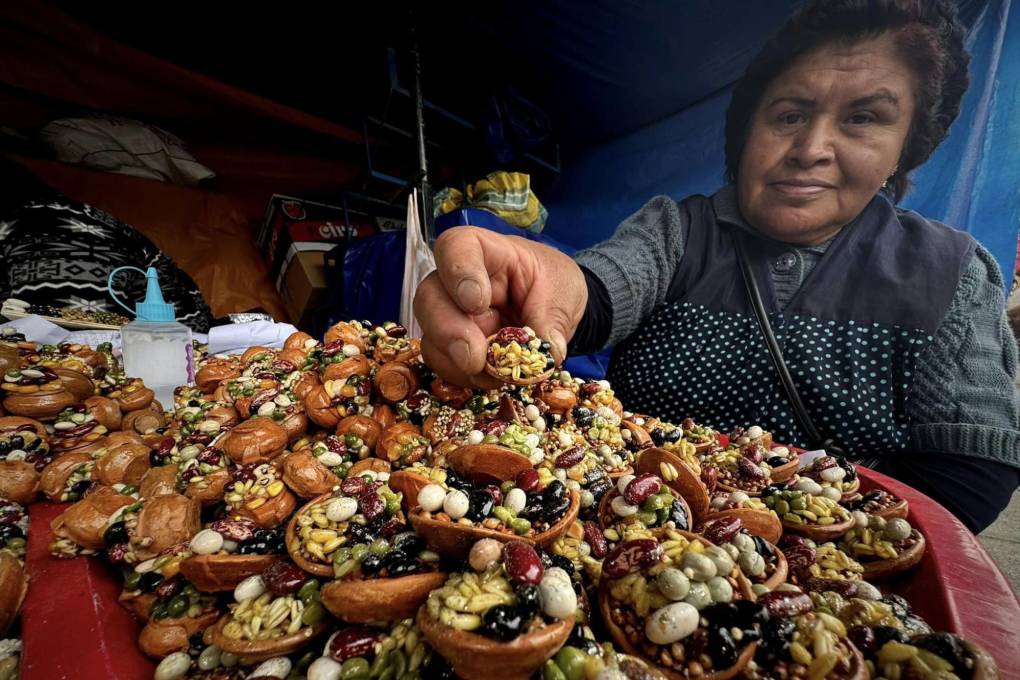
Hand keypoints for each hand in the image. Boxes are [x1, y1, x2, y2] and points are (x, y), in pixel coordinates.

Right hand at [413, 227, 587, 386]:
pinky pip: (444, 363)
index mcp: (486, 252)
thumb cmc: (552, 284)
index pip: (456, 248)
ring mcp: (450, 314)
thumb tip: (547, 353)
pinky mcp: (452, 345)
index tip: (476, 302)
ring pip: (431, 336)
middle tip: (473, 358)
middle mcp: (456, 280)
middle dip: (449, 332)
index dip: (459, 274)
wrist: (553, 307)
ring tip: (494, 374)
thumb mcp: (563, 292)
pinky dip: (465, 376)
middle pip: (430, 297)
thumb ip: (552, 320)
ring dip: (457, 362)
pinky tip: (491, 379)